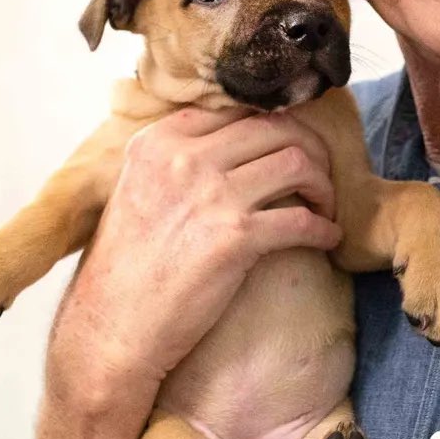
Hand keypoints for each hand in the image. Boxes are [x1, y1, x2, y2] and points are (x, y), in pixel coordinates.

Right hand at [49, 106, 342, 404]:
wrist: (112, 328)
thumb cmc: (128, 268)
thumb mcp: (140, 190)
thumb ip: (179, 160)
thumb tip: (236, 143)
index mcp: (159, 141)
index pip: (239, 109)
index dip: (277, 127)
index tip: (292, 148)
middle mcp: (184, 157)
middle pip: (276, 127)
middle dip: (311, 150)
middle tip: (320, 176)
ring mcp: (211, 194)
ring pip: (297, 163)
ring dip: (323, 185)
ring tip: (324, 207)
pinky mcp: (235, 237)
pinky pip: (302, 219)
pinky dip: (324, 229)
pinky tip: (326, 239)